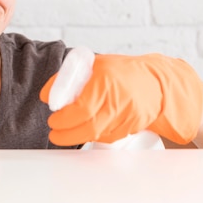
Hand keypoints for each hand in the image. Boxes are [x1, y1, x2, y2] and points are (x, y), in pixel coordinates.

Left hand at [40, 53, 202, 145]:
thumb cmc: (120, 71)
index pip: (82, 108)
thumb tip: (47, 96)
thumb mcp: (92, 65)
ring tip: (66, 132)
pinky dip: (95, 136)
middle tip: (54, 132)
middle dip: (67, 134)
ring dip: (78, 136)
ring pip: (98, 134)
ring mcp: (128, 115)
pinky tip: (87, 130)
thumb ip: (67, 78)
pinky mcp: (133, 126)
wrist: (155, 82)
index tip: (53, 120)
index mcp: (105, 81)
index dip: (64, 119)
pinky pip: (109, 137)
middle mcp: (118, 100)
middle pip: (89, 126)